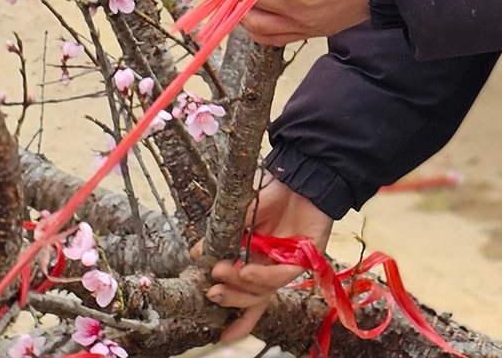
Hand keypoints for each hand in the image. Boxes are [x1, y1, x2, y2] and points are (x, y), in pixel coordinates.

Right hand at [204, 179, 332, 341]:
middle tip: (212, 291)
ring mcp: (287, 266)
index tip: (215, 325)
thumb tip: (196, 254)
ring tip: (224, 274)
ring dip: (241, 287)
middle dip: (230, 298)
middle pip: (252, 298)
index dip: (232, 314)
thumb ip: (222, 236)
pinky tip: (246, 272)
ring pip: (263, 292)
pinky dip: (262, 277)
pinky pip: (281, 277)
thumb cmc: (272, 194)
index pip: (244, 294)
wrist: (300, 176)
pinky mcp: (305, 259)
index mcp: (255, 261)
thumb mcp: (240, 215)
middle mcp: (271, 269)